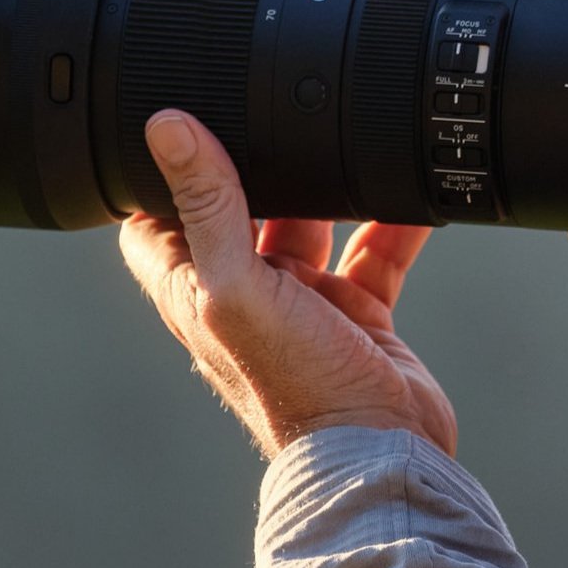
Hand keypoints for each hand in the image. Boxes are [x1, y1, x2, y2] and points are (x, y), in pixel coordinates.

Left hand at [118, 109, 457, 458]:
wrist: (380, 451)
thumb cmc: (295, 388)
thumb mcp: (238, 285)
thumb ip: (209, 206)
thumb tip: (167, 128)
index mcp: (195, 289)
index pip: (156, 219)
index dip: (163, 173)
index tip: (185, 121)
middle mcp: (243, 294)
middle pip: (242, 212)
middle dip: (263, 170)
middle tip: (286, 117)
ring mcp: (303, 304)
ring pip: (311, 227)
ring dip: (330, 192)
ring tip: (349, 146)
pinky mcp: (357, 314)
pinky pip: (374, 255)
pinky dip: (393, 225)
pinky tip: (410, 193)